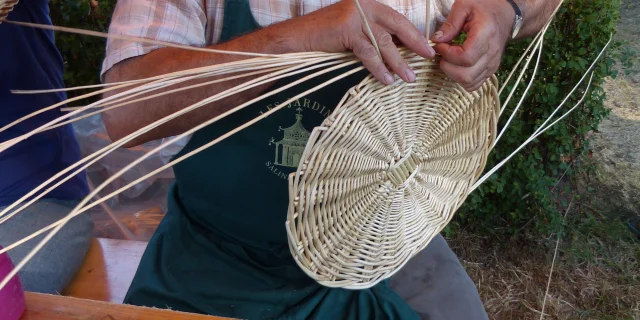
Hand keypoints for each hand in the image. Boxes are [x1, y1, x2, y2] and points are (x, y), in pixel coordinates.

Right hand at [301, 0, 435, 85]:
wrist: (298, 36)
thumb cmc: (325, 36)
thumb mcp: (354, 31)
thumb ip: (374, 34)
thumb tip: (398, 50)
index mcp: (369, 3)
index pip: (397, 19)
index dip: (413, 34)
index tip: (427, 47)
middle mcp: (364, 5)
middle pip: (396, 26)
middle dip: (414, 43)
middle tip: (428, 57)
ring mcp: (356, 16)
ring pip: (384, 42)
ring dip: (398, 62)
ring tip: (408, 77)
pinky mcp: (347, 29)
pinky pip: (368, 52)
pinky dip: (379, 67)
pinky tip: (386, 79)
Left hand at [430, 0, 515, 91]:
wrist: (505, 15)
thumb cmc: (484, 9)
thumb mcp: (464, 7)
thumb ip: (450, 24)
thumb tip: (436, 40)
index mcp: (486, 34)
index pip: (465, 57)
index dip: (447, 54)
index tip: (440, 45)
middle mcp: (492, 52)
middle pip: (466, 75)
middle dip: (447, 67)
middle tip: (443, 54)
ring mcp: (492, 64)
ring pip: (469, 83)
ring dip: (453, 74)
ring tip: (450, 59)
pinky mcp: (490, 71)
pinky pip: (474, 85)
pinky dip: (461, 79)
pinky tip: (457, 66)